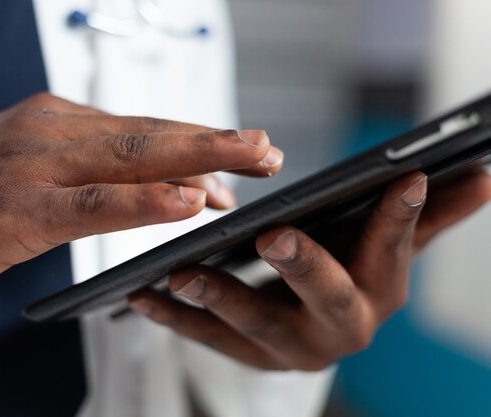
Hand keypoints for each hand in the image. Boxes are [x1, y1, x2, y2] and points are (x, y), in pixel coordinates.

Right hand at [0, 93, 282, 304]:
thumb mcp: (31, 171)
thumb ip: (94, 174)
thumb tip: (164, 187)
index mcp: (53, 119)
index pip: (142, 127)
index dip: (199, 140)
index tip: (244, 150)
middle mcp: (47, 129)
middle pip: (149, 133)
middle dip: (215, 141)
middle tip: (267, 149)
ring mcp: (32, 166)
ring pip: (130, 157)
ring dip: (197, 159)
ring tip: (250, 164)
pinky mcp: (17, 209)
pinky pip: (93, 203)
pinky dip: (143, 200)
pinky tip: (184, 200)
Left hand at [129, 171, 490, 369]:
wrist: (317, 327)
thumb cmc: (353, 272)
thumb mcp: (388, 244)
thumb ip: (427, 216)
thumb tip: (483, 174)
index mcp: (381, 292)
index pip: (395, 250)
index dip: (401, 217)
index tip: (403, 177)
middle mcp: (341, 328)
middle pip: (328, 299)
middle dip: (305, 268)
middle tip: (275, 236)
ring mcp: (292, 349)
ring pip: (256, 326)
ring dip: (220, 299)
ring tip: (182, 272)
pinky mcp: (248, 356)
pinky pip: (208, 339)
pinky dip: (174, 318)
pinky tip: (142, 295)